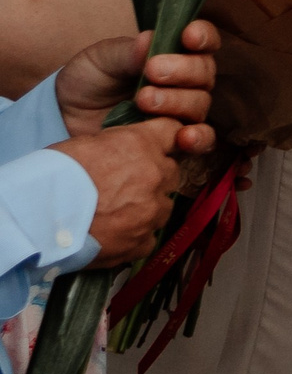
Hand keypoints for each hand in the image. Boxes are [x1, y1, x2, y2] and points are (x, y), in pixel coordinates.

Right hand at [53, 119, 192, 266]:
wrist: (37, 219)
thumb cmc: (53, 176)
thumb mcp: (85, 144)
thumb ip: (117, 144)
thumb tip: (126, 149)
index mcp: (141, 145)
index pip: (172, 132)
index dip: (164, 140)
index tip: (156, 147)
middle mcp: (155, 175)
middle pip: (171, 172)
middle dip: (155, 177)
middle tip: (128, 185)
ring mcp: (151, 211)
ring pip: (163, 206)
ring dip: (147, 207)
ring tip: (117, 212)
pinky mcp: (141, 241)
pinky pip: (148, 237)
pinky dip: (136, 236)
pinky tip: (114, 234)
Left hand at [56, 21, 218, 146]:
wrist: (67, 117)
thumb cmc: (89, 80)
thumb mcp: (101, 59)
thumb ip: (127, 52)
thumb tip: (149, 39)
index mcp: (175, 53)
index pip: (204, 40)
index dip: (204, 36)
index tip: (188, 37)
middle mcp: (186, 82)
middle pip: (204, 74)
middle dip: (183, 70)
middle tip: (152, 71)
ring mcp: (183, 111)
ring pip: (200, 104)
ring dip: (177, 101)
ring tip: (143, 101)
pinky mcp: (176, 140)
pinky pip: (203, 140)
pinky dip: (199, 137)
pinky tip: (183, 137)